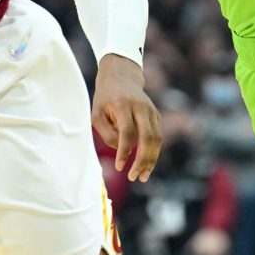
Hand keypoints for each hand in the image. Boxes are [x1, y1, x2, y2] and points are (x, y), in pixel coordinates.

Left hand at [92, 54, 161, 181]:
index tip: (119, 167)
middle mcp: (141, 107)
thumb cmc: (105, 98)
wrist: (121, 76)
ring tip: (142, 176)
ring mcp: (151, 110)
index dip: (124, 151)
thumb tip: (120, 150)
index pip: (127, 131)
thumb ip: (106, 132)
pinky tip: (146, 164)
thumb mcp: (97, 112)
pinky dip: (154, 152)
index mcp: (123, 104)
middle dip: (142, 160)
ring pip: (156, 139)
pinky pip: (158, 137)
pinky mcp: (156, 115)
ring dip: (151, 160)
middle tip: (134, 177)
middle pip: (147, 137)